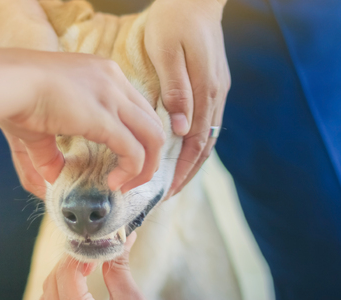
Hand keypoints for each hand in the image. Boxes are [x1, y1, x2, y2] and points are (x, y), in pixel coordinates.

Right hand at [0, 51, 164, 196]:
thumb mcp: (39, 127)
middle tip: (132, 179)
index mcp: (103, 75)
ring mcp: (112, 96)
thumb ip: (49, 154)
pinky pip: (133, 150)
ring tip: (127, 185)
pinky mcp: (104, 116)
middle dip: (150, 155)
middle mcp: (114, 80)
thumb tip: (51, 180)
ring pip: (152, 136)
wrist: (5, 81)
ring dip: (146, 166)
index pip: (137, 107)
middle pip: (152, 121)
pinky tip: (114, 183)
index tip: (124, 160)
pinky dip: (131, 171)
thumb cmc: (15, 98)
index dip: (138, 137)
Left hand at [41, 232, 144, 299]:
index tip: (95, 251)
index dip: (79, 255)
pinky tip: (75, 285)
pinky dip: (57, 289)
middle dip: (70, 263)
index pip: (66, 273)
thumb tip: (124, 237)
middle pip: (53, 280)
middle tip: (92, 259)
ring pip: (47, 292)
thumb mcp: (131, 298)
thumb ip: (120, 269)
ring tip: (84, 271)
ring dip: (61, 275)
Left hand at [144, 0, 229, 196]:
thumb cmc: (175, 22)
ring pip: (207, 135)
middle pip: (205, 145)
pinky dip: (196, 142)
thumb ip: (176, 91)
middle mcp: (215, 95)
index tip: (167, 190)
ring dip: (192, 160)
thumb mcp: (167, 53)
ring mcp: (217, 90)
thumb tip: (182, 130)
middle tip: (169, 193)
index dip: (181, 168)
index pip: (195, 142)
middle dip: (187, 172)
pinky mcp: (213, 84)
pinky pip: (207, 121)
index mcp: (205, 91)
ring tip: (175, 178)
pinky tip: (184, 148)